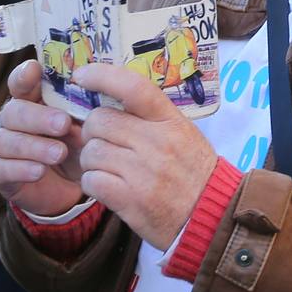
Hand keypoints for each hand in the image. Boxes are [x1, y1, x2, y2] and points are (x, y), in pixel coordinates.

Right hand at [0, 60, 84, 215]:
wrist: (73, 185)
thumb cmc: (78, 144)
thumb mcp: (85, 124)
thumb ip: (85, 108)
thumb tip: (98, 95)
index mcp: (32, 100)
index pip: (21, 82)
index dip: (24, 75)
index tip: (34, 70)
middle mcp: (13, 119)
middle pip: (13, 111)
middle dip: (39, 117)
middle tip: (64, 124)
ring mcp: (4, 146)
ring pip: (6, 140)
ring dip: (34, 146)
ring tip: (59, 153)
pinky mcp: (1, 173)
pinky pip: (2, 168)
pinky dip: (22, 169)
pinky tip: (40, 171)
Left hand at [73, 63, 217, 250]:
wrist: (210, 216)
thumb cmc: (193, 172)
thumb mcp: (183, 134)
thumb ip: (151, 117)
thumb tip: (111, 100)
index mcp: (170, 120)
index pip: (133, 87)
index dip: (102, 76)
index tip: (81, 76)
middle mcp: (157, 141)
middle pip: (99, 120)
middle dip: (92, 132)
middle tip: (103, 142)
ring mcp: (143, 171)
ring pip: (91, 151)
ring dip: (91, 160)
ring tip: (107, 168)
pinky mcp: (130, 199)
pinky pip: (91, 180)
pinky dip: (92, 183)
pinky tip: (106, 186)